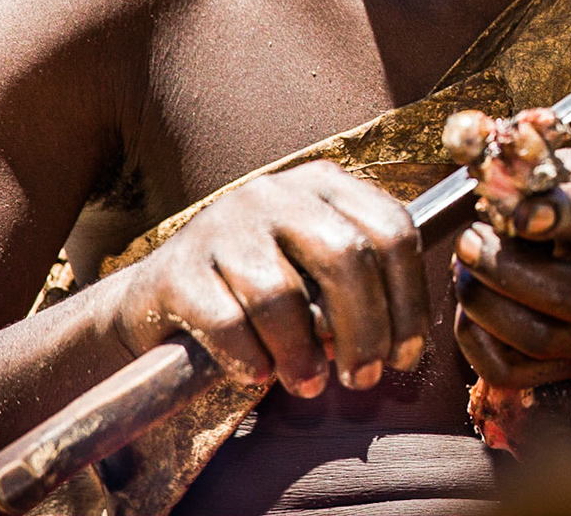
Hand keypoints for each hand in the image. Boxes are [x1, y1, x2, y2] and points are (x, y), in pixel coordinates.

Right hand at [107, 160, 427, 396]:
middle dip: (365, 330)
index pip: (392, 230)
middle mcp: (276, 193)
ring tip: (309, 386)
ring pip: (281, 294)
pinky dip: (248, 357)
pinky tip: (258, 375)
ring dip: (302, 354)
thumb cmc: (261, 289)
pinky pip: (225, 321)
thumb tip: (401, 344)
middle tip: (365, 380)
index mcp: (324, 185)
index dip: (409, 299)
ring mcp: (223, 224)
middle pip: (345, 257)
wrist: (161, 296)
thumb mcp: (316, 270)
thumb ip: (361, 288)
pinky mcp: (177, 269)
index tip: (406, 354)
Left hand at [452, 149, 570, 387]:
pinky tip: (471, 305)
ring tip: (464, 267)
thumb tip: (495, 164)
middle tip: (467, 240)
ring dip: (487, 304)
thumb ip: (557, 171)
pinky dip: (477, 341)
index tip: (516, 211)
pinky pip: (515, 372)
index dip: (560, 216)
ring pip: (540, 339)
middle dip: (508, 271)